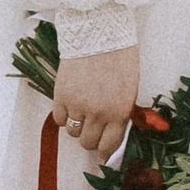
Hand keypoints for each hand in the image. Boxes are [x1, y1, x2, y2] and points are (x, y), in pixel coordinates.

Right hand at [52, 43, 139, 157]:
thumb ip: (121, 112)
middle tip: (92, 130)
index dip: (105, 153)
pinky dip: (64, 116)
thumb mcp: (129, 88)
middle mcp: (98, 112)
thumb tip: (114, 133)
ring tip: (82, 113)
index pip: (109, 145)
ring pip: (73, 132)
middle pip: (88, 143)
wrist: (99, 33)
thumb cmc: (120, 57)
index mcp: (119, 111)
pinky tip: (71, 105)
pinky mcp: (61, 95)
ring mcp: (78, 105)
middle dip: (91, 139)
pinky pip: (60, 119)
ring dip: (78, 127)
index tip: (102, 155)